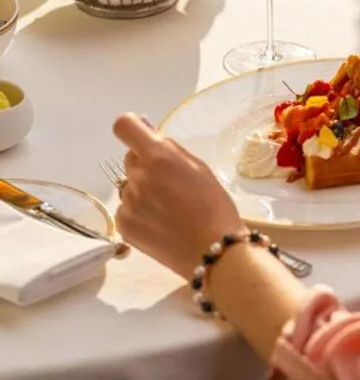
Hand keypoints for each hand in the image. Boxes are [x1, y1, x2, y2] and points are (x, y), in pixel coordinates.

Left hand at [113, 114, 242, 278]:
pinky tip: (162, 224)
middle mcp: (137, 177)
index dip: (133, 129)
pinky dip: (140, 213)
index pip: (124, 126)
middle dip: (147, 165)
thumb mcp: (199, 168)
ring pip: (130, 186)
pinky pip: (127, 209)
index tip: (144, 138)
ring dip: (144, 191)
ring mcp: (127, 203)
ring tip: (170, 210)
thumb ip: (170, 149)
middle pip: (131, 160)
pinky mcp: (124, 225)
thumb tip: (147, 130)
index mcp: (158, 157)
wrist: (213, 252)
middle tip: (171, 184)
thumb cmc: (214, 206)